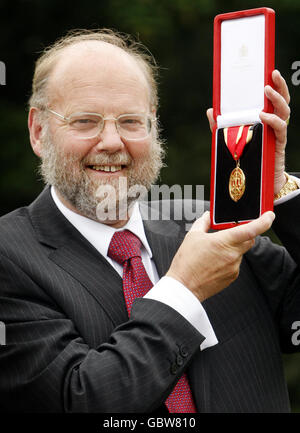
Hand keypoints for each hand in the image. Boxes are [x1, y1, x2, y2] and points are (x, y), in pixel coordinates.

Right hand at [166, 211, 274, 301]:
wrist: (184, 287)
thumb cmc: (186, 263)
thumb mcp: (192, 236)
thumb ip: (203, 222)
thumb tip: (208, 216)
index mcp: (224, 241)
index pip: (251, 229)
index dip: (264, 221)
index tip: (269, 216)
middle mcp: (232, 254)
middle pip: (249, 239)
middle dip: (244, 233)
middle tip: (232, 231)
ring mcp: (234, 266)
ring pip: (241, 252)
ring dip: (233, 248)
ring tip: (214, 252)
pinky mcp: (232, 276)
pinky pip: (235, 263)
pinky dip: (229, 259)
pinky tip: (214, 262)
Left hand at [206, 70, 290, 195]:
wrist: (260, 182)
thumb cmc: (248, 158)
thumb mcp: (231, 139)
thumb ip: (221, 126)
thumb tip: (210, 110)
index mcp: (266, 119)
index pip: (271, 99)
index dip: (273, 84)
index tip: (268, 70)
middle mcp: (274, 123)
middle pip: (283, 100)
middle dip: (280, 85)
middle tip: (272, 73)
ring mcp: (277, 133)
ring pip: (284, 111)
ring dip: (277, 99)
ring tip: (267, 90)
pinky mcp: (278, 144)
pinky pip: (280, 129)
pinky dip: (272, 121)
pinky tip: (263, 116)